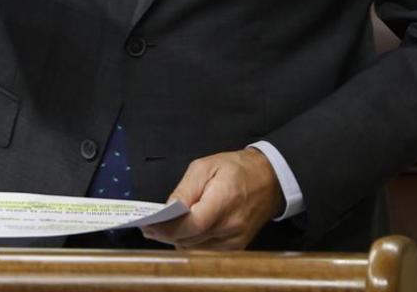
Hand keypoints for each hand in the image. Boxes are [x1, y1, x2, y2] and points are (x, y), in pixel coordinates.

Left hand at [140, 148, 282, 250]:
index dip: (168, 227)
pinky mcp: (236, 247)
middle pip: (190, 239)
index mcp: (224, 200)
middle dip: (166, 234)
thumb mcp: (205, 166)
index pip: (193, 224)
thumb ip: (185, 189)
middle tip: (147, 227)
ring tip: (161, 228)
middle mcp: (231, 225)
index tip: (148, 225)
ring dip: (177, 239)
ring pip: (195, 248)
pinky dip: (191, 242)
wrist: (269, 180)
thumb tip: (167, 208)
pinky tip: (182, 232)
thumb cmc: (236, 169)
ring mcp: (235, 240)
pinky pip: (205, 250)